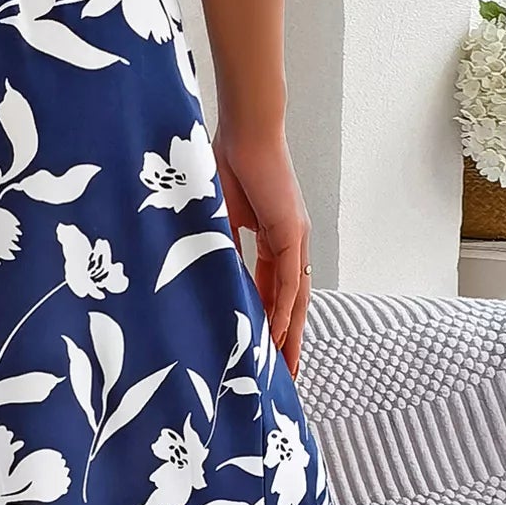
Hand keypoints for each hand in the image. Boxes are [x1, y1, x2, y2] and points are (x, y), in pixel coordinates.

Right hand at [213, 129, 311, 378]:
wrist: (245, 130)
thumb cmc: (227, 163)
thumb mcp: (219, 217)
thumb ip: (220, 247)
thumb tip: (209, 275)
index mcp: (274, 238)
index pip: (276, 290)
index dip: (271, 321)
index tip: (265, 350)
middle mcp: (291, 241)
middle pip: (293, 301)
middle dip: (287, 340)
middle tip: (283, 374)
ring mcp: (294, 237)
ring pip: (296, 296)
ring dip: (290, 333)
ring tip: (284, 366)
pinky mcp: (290, 230)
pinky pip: (288, 278)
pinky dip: (284, 307)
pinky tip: (278, 332)